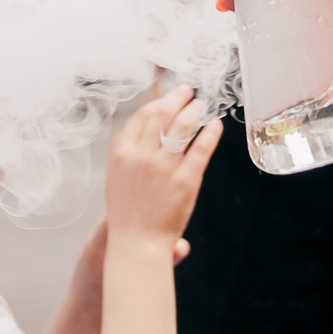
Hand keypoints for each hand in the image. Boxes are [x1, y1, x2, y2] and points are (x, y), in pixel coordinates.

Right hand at [104, 88, 221, 246]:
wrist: (138, 241)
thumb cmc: (127, 212)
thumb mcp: (117, 175)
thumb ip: (129, 149)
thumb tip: (147, 125)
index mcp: (122, 153)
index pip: (141, 116)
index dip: (156, 103)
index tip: (167, 99)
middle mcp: (142, 155)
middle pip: (161, 114)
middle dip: (176, 98)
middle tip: (187, 92)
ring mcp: (165, 167)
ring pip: (182, 126)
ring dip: (194, 111)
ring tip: (201, 106)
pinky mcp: (187, 180)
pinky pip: (202, 148)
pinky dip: (210, 133)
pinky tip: (215, 126)